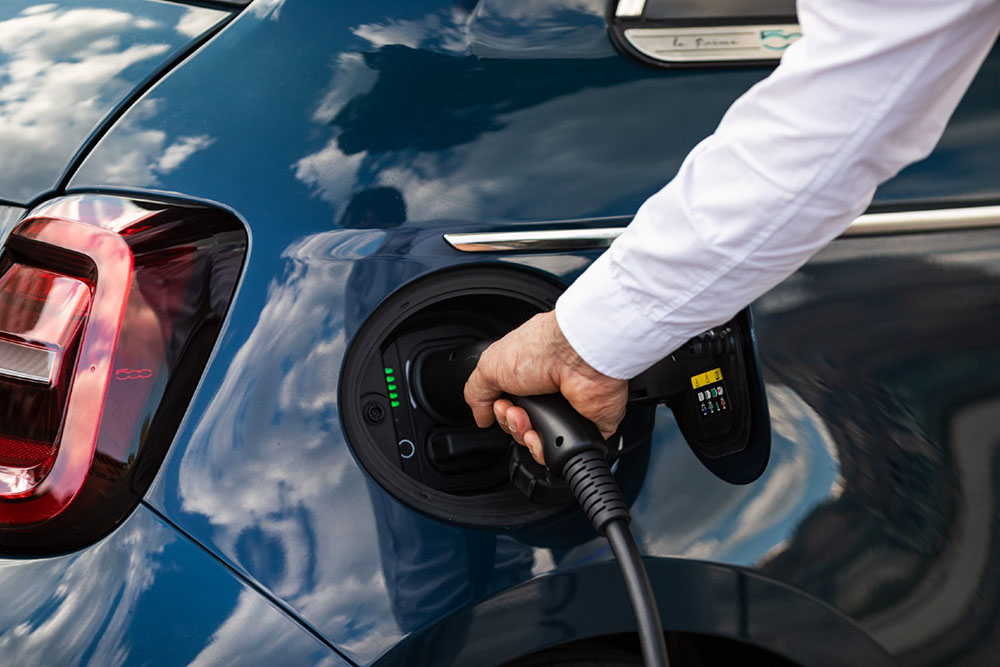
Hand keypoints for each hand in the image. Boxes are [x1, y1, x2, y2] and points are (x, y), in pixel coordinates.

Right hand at [464, 311, 627, 465]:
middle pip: (520, 427)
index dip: (499, 413)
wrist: (577, 356)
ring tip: (527, 421)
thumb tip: (481, 416)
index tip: (499, 404)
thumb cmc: (541, 348)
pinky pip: (562, 452)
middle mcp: (548, 393)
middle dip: (511, 424)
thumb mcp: (490, 365)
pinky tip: (540, 437)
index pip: (507, 407)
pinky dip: (545, 451)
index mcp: (527, 376)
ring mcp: (568, 411)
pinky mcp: (586, 427)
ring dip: (524, 438)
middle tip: (514, 411)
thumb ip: (478, 392)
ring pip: (538, 443)